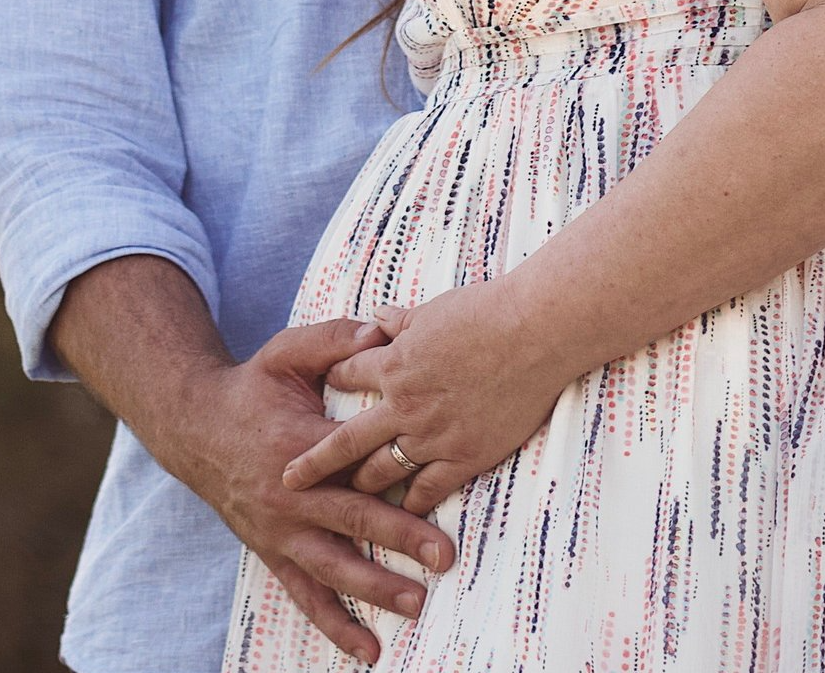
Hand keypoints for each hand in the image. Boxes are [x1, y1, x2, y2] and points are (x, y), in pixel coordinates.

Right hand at [178, 320, 456, 663]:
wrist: (197, 428)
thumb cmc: (254, 387)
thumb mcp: (287, 353)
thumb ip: (335, 339)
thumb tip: (382, 329)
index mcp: (299, 448)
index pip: (353, 475)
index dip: (393, 495)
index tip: (435, 513)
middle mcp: (289, 496)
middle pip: (349, 525)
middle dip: (397, 544)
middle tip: (442, 561)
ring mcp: (279, 530)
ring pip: (328, 568)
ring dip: (370, 591)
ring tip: (414, 607)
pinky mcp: (273, 551)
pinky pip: (304, 595)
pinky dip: (334, 624)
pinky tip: (367, 651)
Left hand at [280, 281, 569, 516]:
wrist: (535, 331)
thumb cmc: (485, 312)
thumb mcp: (431, 311)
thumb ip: (399, 323)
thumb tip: (376, 319)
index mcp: (392, 365)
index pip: (344, 377)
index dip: (331, 384)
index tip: (318, 396)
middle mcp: (403, 405)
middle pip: (345, 442)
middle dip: (315, 462)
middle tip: (289, 480)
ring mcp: (432, 435)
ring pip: (382, 472)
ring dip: (362, 485)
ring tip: (348, 498)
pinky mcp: (464, 456)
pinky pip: (428, 490)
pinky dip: (412, 503)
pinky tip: (404, 513)